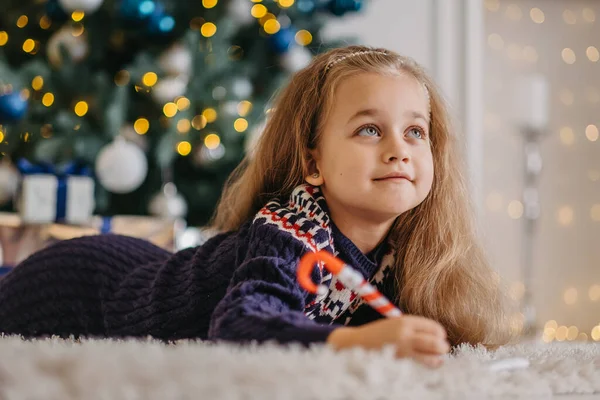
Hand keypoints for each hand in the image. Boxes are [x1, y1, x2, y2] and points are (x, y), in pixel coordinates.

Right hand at [327, 315, 449, 368]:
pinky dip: (426, 368)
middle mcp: (405, 335)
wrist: (356, 343)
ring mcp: (402, 351)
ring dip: (437, 359)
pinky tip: (425, 365)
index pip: (434, 328)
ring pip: (432, 358)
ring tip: (436, 359)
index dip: (440, 334)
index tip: (440, 337)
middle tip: (441, 349)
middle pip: (437, 344)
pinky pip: (420, 368)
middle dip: (442, 347)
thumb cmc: (379, 333)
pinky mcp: (398, 364)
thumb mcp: (396, 323)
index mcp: (405, 321)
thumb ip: (415, 327)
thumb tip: (439, 337)